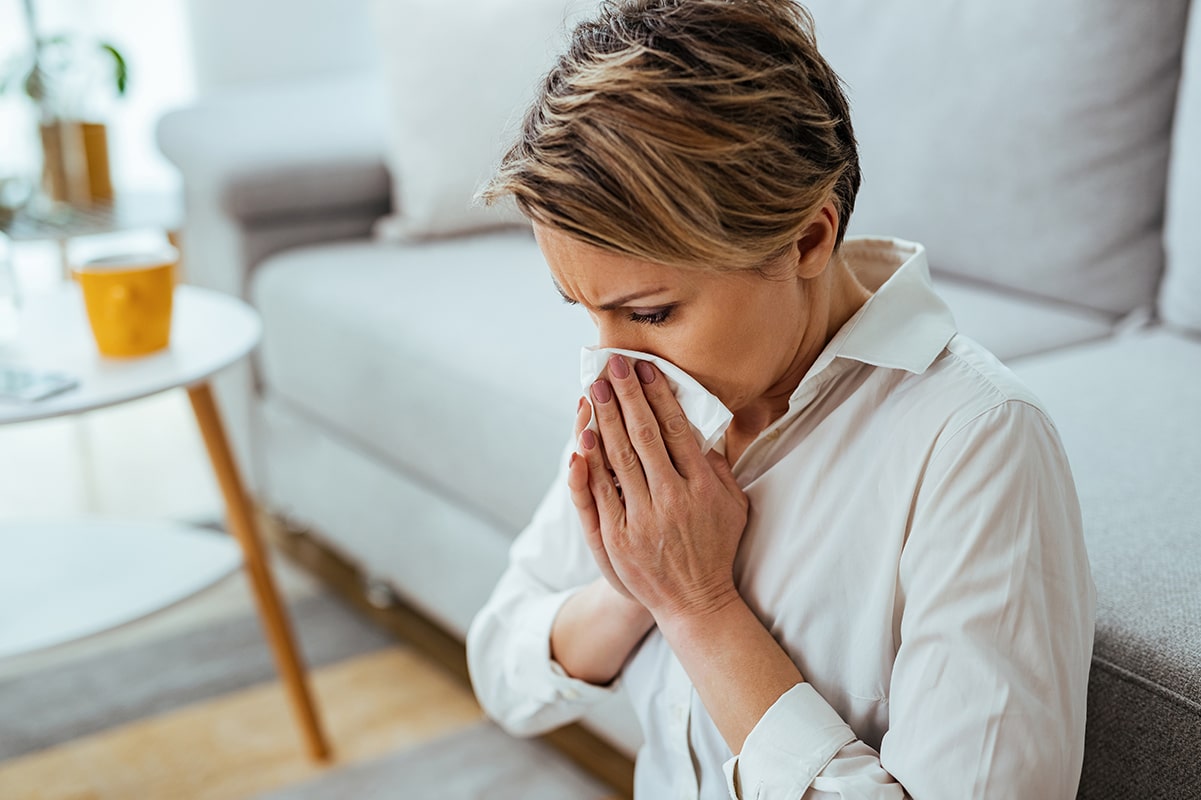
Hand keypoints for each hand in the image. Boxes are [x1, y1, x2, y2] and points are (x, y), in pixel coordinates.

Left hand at [568, 355, 748, 623]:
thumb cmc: (715, 547)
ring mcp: (642, 519)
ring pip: (618, 459)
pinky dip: (589, 464)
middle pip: (643, 436)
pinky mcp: (617, 538)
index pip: (676, 430)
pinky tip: (582, 438)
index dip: (659, 396)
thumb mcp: (733, 506)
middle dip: (626, 396)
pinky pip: (598, 493)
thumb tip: (700, 428)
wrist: (695, 602)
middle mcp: (672, 499)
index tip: (647, 370)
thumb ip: (717, 468)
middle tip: (611, 366)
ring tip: (593, 390)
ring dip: (604, 420)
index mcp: (702, 487)